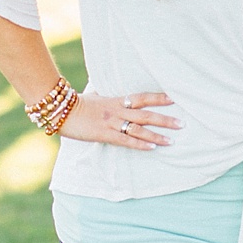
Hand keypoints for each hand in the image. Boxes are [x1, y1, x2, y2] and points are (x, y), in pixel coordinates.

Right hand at [58, 91, 179, 150]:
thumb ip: (105, 96)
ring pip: (139, 129)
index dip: (158, 97)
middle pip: (146, 114)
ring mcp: (112, 123)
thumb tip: (109, 93)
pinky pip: (125, 140)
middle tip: (182, 123)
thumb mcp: (95, 96)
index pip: (142, 97)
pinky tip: (152, 148)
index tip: (174, 98)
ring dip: (156, 135)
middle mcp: (118, 110)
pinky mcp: (104, 135)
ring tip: (172, 140)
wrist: (60, 110)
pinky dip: (139, 145)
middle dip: (165, 119)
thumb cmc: (77, 104)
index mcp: (116, 100)